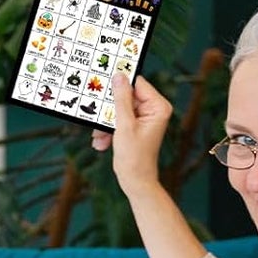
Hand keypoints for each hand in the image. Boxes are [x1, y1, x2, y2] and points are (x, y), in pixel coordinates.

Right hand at [93, 74, 172, 196]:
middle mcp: (153, 110)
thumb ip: (121, 99)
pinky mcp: (134, 126)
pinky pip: (117, 121)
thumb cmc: (134, 156)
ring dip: (105, 124)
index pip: (138, 84)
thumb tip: (119, 77)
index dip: (120, 85)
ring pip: (118, 110)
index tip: (103, 84)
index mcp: (158, 106)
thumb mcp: (124, 125)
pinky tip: (102, 142)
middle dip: (109, 112)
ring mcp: (143, 118)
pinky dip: (108, 131)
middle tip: (99, 120)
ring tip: (100, 137)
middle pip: (125, 98)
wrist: (134, 180)